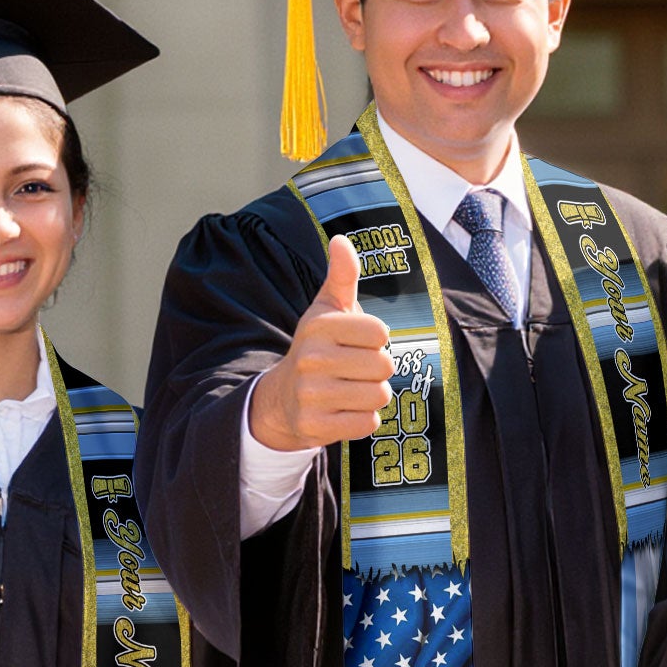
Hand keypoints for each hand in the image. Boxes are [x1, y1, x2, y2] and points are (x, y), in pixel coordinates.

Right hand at [246, 234, 394, 451]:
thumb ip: (342, 276)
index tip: (356, 342)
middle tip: (355, 370)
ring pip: (379, 395)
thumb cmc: (317, 348)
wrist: (282, 398)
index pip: (380, 332)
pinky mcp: (315, 426)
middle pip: (384, 366)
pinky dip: (363, 420)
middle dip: (377, 370)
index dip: (376, 340)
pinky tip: (344, 410)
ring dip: (372, 395)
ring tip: (350, 389)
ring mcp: (311, 395)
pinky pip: (367, 424)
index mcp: (320, 326)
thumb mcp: (327, 310)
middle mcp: (312, 358)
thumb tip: (341, 240)